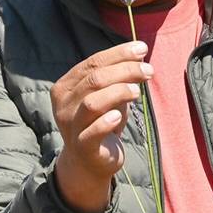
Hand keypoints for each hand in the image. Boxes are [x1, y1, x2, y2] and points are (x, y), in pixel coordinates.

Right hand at [51, 41, 153, 212]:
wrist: (88, 163)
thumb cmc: (99, 123)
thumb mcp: (106, 96)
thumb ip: (116, 76)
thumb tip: (139, 53)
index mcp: (65, 87)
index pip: (92, 63)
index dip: (118, 54)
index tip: (142, 49)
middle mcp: (63, 105)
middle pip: (94, 79)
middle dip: (125, 70)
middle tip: (148, 71)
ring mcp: (70, 126)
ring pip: (92, 102)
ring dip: (118, 92)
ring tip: (137, 92)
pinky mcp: (81, 147)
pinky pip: (92, 132)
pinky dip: (106, 123)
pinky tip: (119, 117)